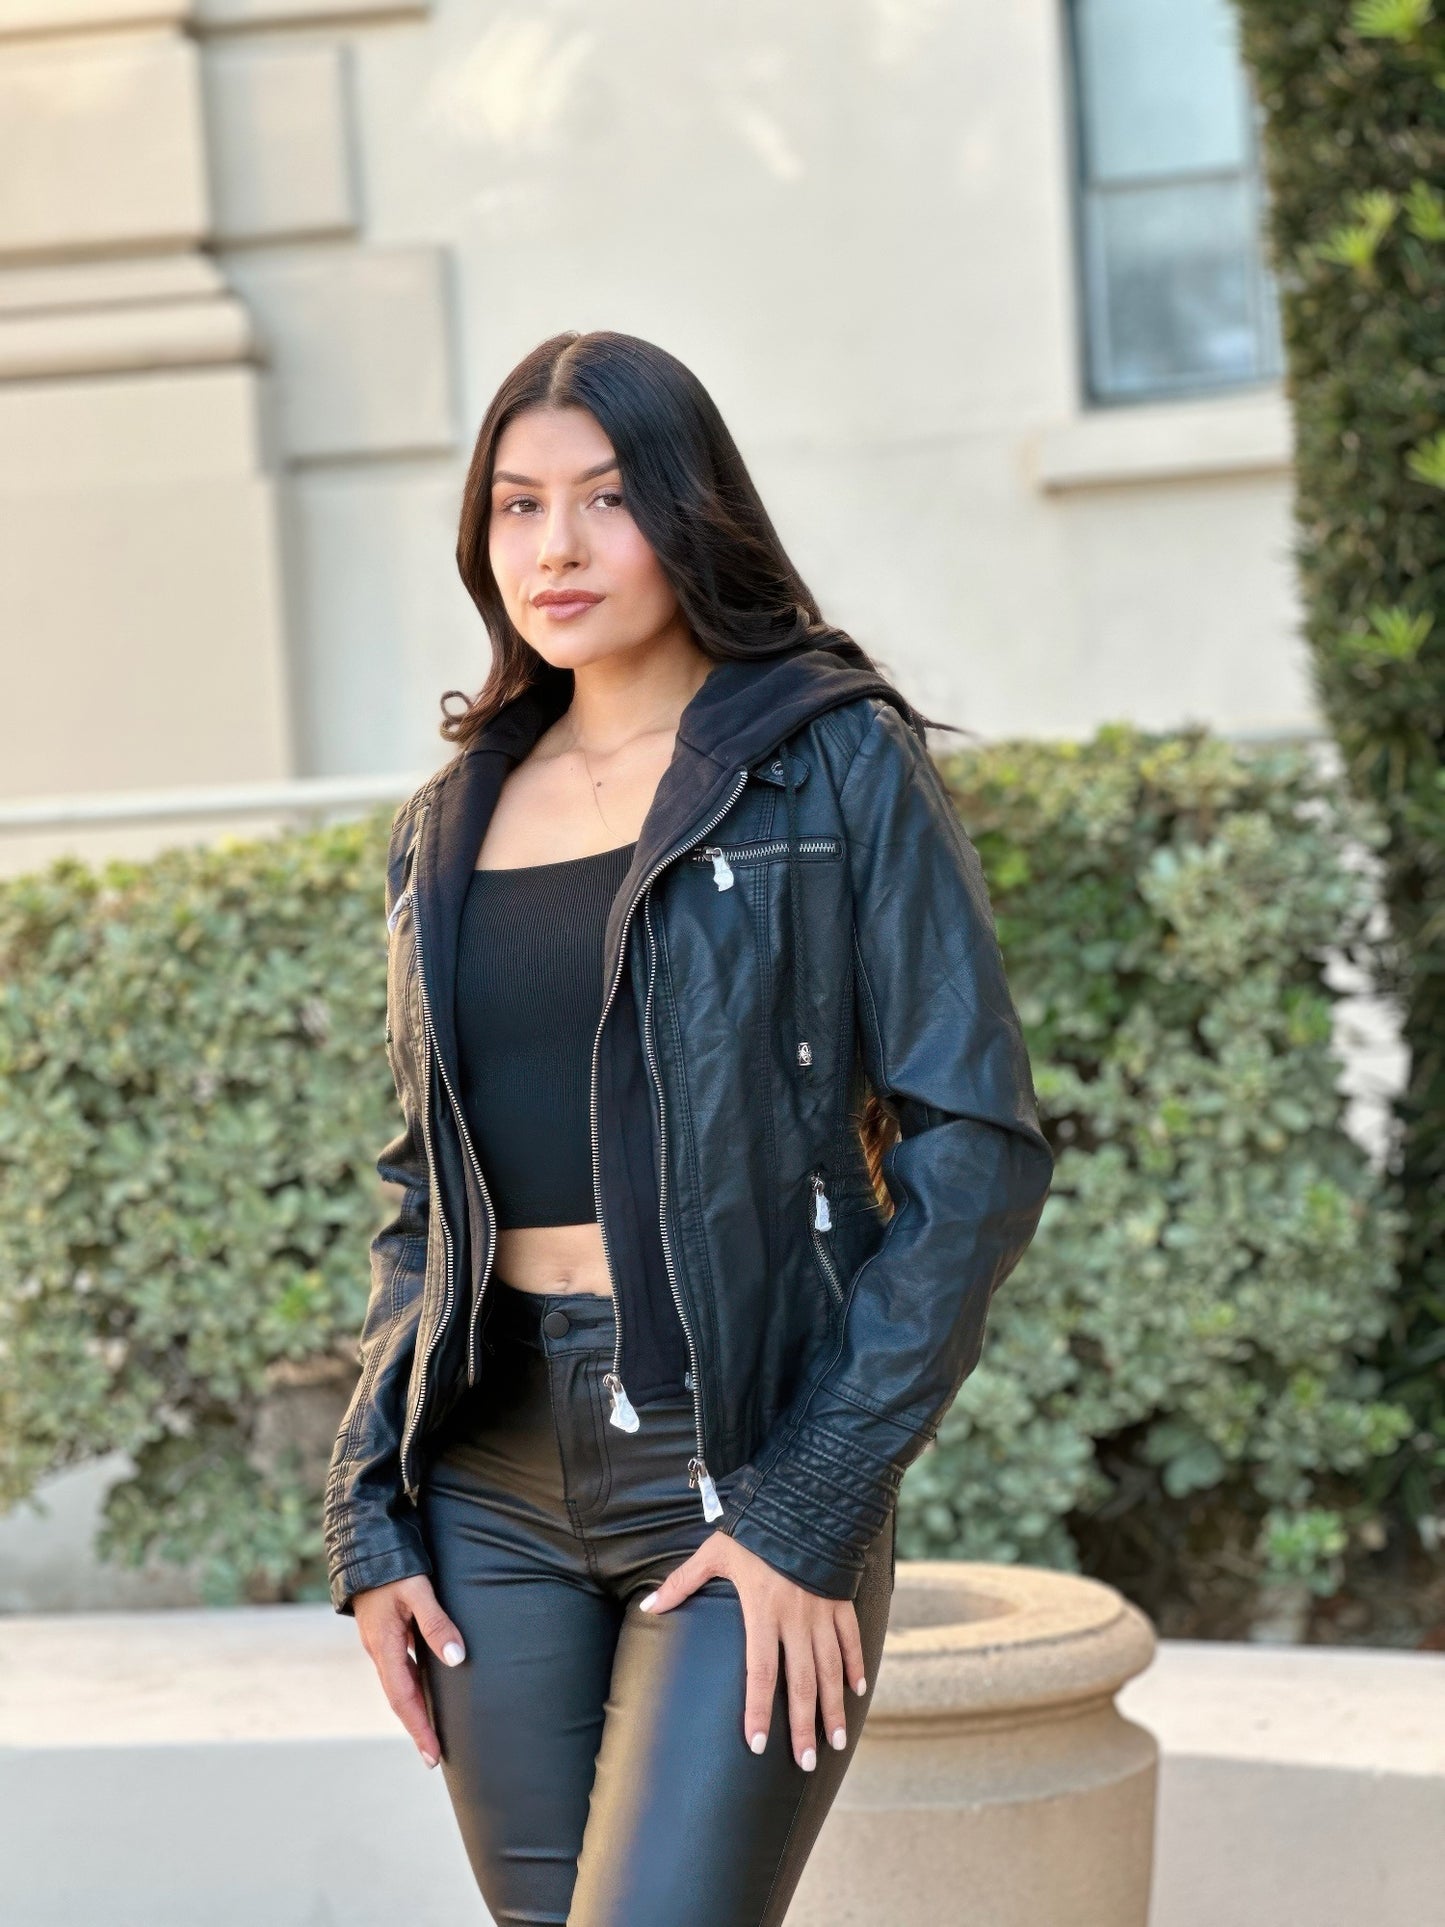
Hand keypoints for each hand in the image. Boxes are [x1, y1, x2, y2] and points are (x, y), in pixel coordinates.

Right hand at [352, 1573, 466, 1767]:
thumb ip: (437, 1623)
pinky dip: (412, 1684)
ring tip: (432, 1728)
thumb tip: (457, 1659)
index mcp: (384, 1646)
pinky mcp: (384, 1630)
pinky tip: (425, 1686)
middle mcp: (379, 1649)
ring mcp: (379, 1640)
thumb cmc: (393, 1564)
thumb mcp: (418, 1591)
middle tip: (434, 1755)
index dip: (419, 1729)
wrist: (363, 1541)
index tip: (433, 1756)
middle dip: (416, 1727)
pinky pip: (399, 1666)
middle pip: (399, 1697)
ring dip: (414, 1707)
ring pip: (398, 1682)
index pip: (403, 1699)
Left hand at [638, 1532, 865, 1770]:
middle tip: (806, 1764)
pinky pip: (851, 1639)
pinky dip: (855, 1666)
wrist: (802, 1501)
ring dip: (833, 1708)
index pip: (760, 1672)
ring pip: (831, 1669)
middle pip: (802, 1682)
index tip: (757, 1745)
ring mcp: (822, 1611)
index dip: (759, 1711)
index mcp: (762, 1611)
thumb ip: (683, 1582)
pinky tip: (856, 1693)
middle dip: (803, 1726)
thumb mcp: (714, 1552)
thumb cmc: (753, 1528)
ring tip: (835, 1742)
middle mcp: (796, 1618)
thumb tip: (649, 1606)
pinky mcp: (840, 1601)